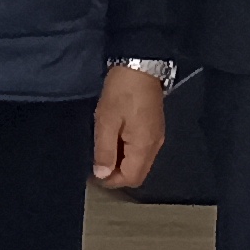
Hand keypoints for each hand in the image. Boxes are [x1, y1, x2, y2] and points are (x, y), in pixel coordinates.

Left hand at [92, 65, 169, 191]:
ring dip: (122, 163)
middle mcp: (155, 146)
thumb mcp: (106, 121)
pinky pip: (142, 151)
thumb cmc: (121, 93)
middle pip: (138, 173)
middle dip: (117, 175)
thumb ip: (105, 150)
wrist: (140, 67)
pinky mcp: (154, 129)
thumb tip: (102, 175)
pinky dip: (128, 153)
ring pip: (140, 163)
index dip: (112, 181)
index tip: (93, 174)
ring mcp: (156, 137)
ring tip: (103, 152)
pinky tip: (114, 141)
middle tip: (96, 165)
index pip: (132, 178)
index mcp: (144, 146)